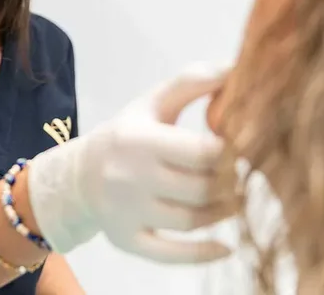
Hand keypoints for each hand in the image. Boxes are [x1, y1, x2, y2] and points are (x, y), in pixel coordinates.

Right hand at [27, 65, 236, 262]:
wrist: (78, 174)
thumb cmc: (128, 135)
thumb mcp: (152, 103)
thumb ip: (191, 83)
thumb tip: (235, 68)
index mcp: (140, 139)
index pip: (203, 152)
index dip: (234, 153)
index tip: (245, 148)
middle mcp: (129, 177)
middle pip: (202, 188)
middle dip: (232, 184)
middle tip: (244, 177)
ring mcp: (126, 212)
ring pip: (192, 221)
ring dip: (223, 213)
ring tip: (234, 201)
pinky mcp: (125, 240)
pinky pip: (169, 255)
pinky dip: (201, 254)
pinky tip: (224, 249)